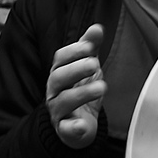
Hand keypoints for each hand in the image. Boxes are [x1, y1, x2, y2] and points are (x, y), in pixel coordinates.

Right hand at [47, 24, 105, 149]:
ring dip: (82, 93)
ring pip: (63, 101)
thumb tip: (97, 27)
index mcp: (59, 72)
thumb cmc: (81, 90)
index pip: (59, 59)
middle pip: (58, 77)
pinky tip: (82, 125)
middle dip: (76, 69)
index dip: (73, 51)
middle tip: (94, 64)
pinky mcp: (66, 130)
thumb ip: (90, 48)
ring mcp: (58, 110)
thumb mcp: (87, 67)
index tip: (90, 47)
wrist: (81, 123)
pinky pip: (66, 129)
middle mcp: (55, 90)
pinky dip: (73, 128)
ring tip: (102, 87)